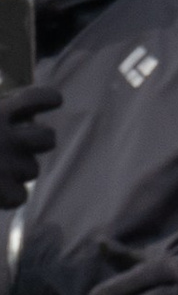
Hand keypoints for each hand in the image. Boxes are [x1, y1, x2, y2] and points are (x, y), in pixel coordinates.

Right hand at [0, 85, 61, 211]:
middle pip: (47, 138)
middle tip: (19, 142)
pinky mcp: (2, 190)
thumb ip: (1, 111)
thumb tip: (24, 112)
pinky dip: (6, 196)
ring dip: (16, 169)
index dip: (48, 98)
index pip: (37, 98)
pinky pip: (18, 197)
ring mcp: (4, 163)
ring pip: (31, 169)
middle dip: (38, 141)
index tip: (55, 100)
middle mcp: (3, 134)